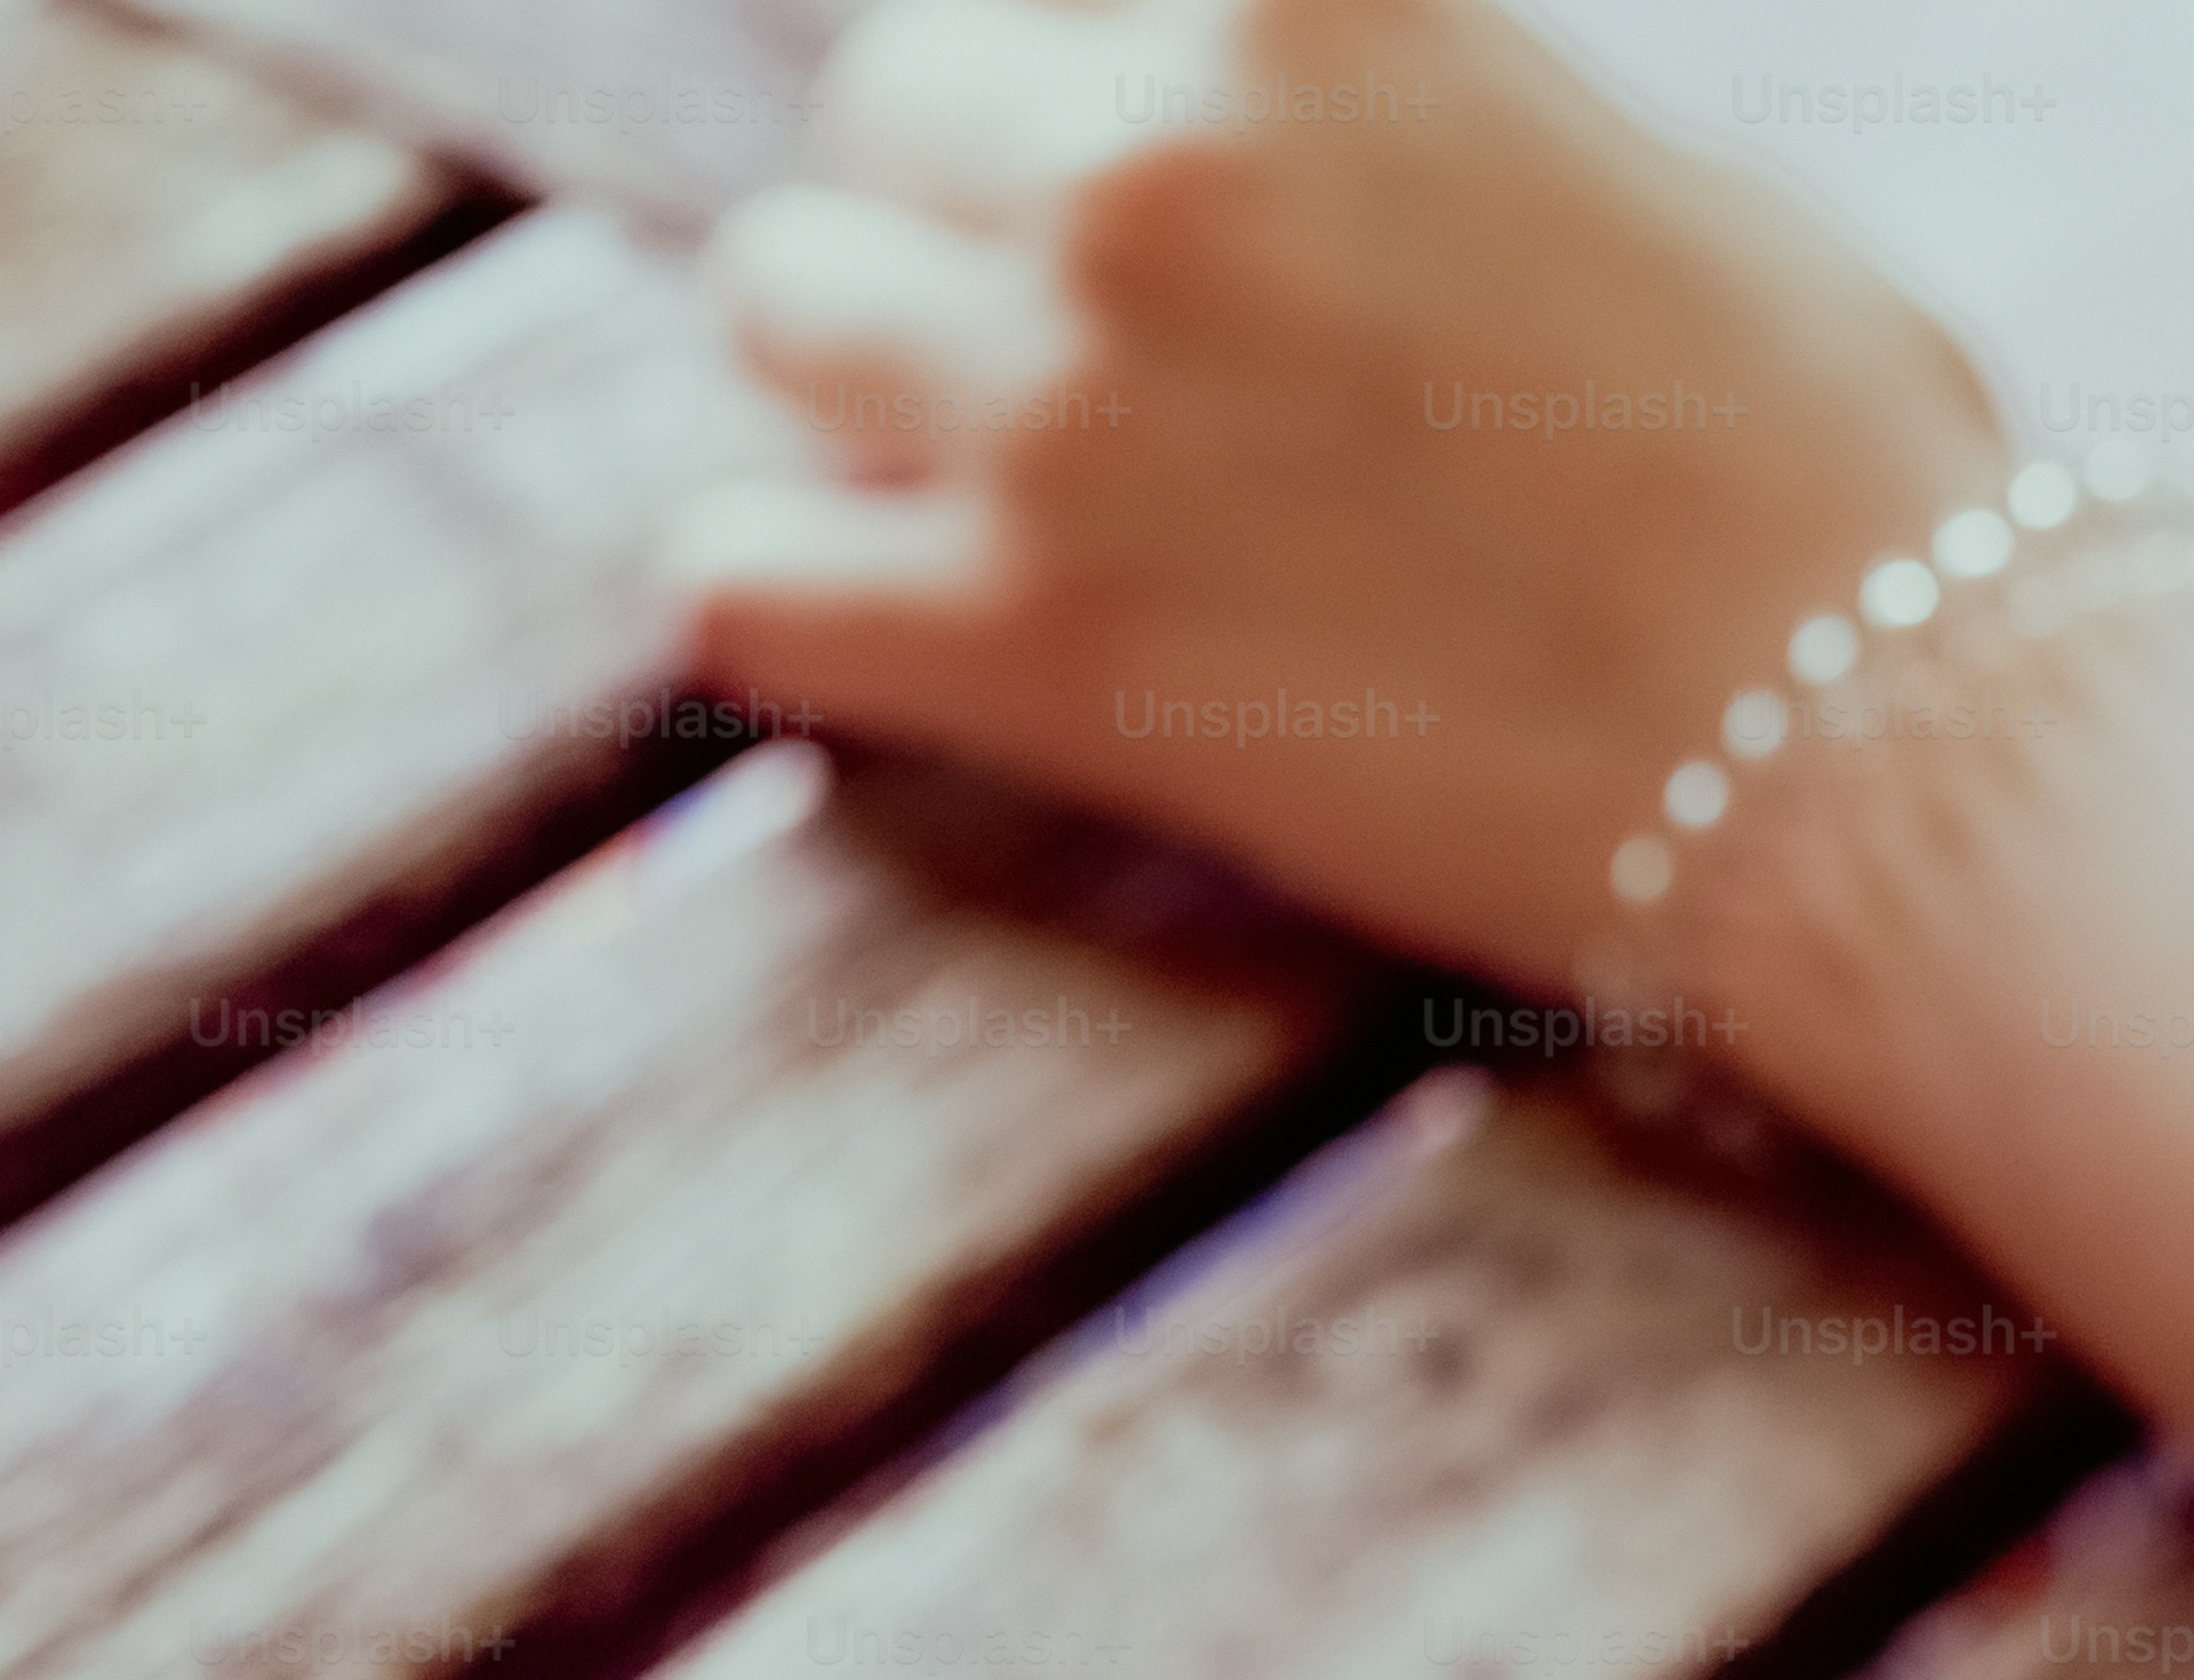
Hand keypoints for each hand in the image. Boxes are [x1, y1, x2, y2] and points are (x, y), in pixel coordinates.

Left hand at [670, 0, 2000, 994]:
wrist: (1845, 715)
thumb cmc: (1773, 426)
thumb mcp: (1559, 133)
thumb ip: (1343, 102)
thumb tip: (1201, 111)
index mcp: (1294, 5)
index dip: (1066, 63)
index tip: (1098, 142)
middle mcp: (1142, 175)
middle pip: (884, 109)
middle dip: (950, 196)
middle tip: (1051, 308)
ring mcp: (1051, 410)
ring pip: (772, 304)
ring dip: (854, 362)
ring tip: (970, 436)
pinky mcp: (1011, 641)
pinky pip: (727, 583)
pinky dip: (775, 587)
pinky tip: (872, 600)